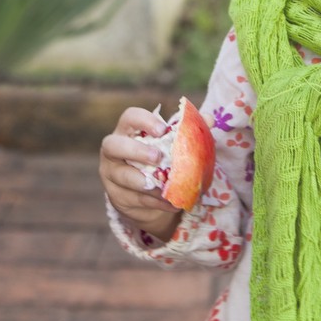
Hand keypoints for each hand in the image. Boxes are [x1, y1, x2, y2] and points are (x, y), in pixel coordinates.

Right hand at [100, 107, 182, 241]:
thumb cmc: (160, 160)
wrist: (148, 195)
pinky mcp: (116, 196)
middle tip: (158, 157)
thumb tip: (208, 118)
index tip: (162, 130)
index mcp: (128, 130)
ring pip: (122, 177)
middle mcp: (113, 150)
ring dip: (146, 183)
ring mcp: (111, 174)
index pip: (129, 117)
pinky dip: (155, 201)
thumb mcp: (172, 145)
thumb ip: (188, 131)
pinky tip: (171, 203)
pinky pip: (134, 199)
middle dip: (136, 151)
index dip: (144, 121)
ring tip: (166, 187)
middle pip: (113, 145)